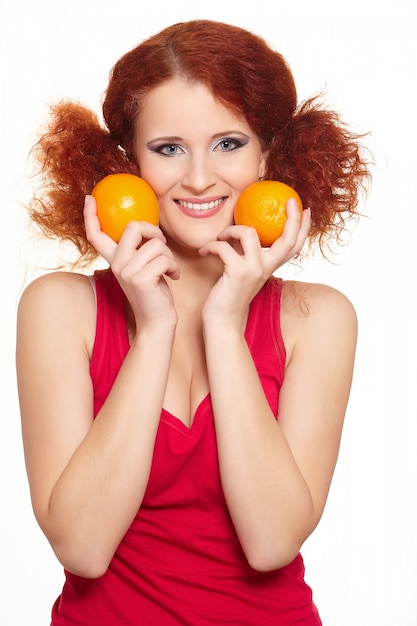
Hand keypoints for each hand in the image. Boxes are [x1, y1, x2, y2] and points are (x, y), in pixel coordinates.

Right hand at [84, 195, 178, 328]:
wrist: (157, 321)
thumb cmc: (155, 293)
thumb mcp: (144, 267)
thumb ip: (139, 251)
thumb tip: (146, 228)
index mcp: (114, 260)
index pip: (96, 235)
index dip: (91, 215)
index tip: (90, 198)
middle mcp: (117, 264)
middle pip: (134, 226)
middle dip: (155, 231)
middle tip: (162, 247)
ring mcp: (126, 271)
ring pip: (156, 245)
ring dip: (170, 257)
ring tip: (169, 270)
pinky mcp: (140, 279)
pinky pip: (164, 259)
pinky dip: (174, 267)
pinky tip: (173, 277)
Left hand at [199, 200, 310, 324]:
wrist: (222, 320)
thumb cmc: (228, 294)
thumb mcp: (243, 270)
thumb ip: (247, 253)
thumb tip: (243, 230)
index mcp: (270, 268)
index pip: (293, 246)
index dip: (302, 227)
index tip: (304, 209)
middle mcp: (266, 268)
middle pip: (287, 240)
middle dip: (292, 217)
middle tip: (289, 201)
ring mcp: (254, 270)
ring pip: (249, 232)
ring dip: (230, 230)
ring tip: (220, 236)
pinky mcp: (238, 272)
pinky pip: (224, 246)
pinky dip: (211, 245)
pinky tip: (204, 252)